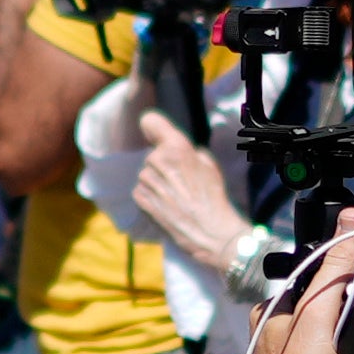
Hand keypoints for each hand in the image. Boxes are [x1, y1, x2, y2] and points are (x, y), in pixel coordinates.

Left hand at [121, 110, 252, 275]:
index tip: (155, 134)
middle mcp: (157, 160)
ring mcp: (147, 180)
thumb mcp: (209, 164)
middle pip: (152, 154)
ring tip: (175, 196)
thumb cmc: (213, 197)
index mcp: (176, 147)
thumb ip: (188, 151)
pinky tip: (166, 205)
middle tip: (180, 181)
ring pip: (146, 174)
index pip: (150, 121)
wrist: (210, 232)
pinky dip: (150, 196)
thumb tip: (175, 149)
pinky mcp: (140, 199)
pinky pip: (140, 190)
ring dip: (156, 182)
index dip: (153, 127)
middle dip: (163, 164)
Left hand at [246, 218, 353, 353]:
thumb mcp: (319, 311)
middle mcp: (278, 333)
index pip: (312, 275)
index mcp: (270, 310)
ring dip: (351, 333)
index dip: (340, 270)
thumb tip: (350, 220)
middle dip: (348, 305)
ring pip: (332, 332)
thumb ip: (335, 267)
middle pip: (324, 303)